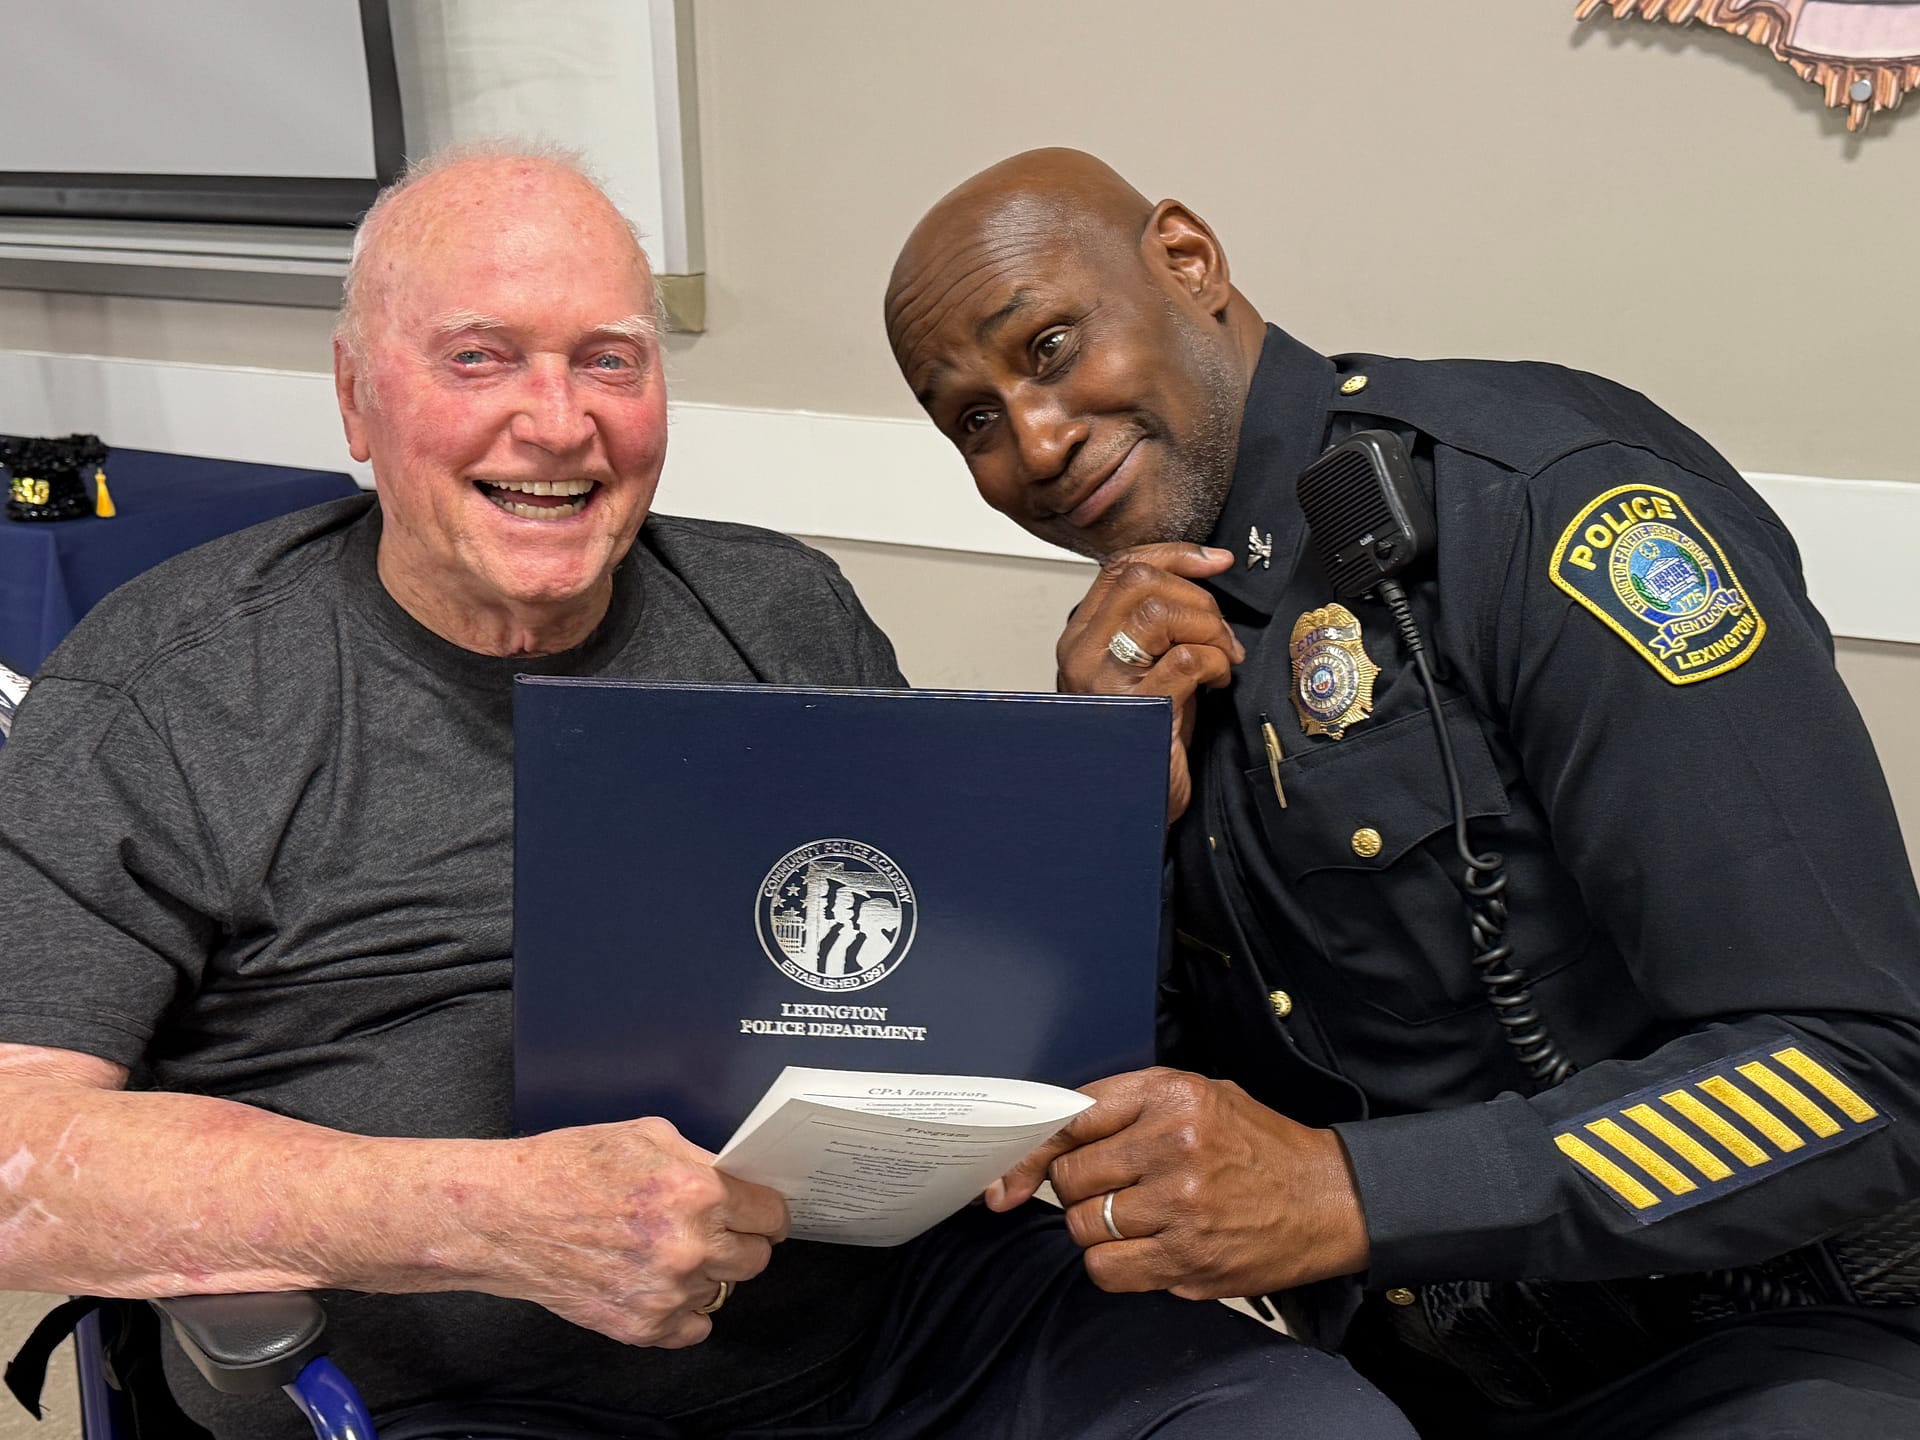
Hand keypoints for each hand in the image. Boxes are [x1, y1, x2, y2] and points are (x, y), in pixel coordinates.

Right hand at [475, 1117, 787, 1347]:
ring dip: (706, 1274)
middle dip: (741, 1241)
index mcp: (697, 1192)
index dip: (767, 1213)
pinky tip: (658, 1283)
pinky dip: (682, 1310)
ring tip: (668, 1251)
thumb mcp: (647, 1135)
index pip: (771, 1215)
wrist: (507, 1215)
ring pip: (723, 1291)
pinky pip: (694, 1327)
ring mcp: (666, 1292)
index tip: (762, 1216)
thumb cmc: (568, 1167)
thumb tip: (735, 1176)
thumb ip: (700, 1160)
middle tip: (715, 1231)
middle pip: (755, 1258)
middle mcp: (689, 1246)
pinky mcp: (640, 1326)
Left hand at [988, 1068, 1367, 1300]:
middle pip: (1070, 1178)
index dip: (1032, 1150)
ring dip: (1095, 1228)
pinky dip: (1112, 1265)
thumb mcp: (1201, 1096)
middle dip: (1077, 1189)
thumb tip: (1051, 1141)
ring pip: (1083, 1226)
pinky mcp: (1189, 1260)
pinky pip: (1107, 1270)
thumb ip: (1129, 1109)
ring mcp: (1181, 1207)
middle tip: (1110, 1190)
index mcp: (1172, 1096)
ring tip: (1134, 1218)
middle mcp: (1173, 1146)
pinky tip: (1141, 1250)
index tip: (1008, 1175)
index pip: (1072, 1119)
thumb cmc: (1259, 1145)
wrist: (1330, 1198)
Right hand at [1055, 545, 1243, 820]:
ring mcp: (1105, 680)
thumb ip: (1155, 628)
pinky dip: (1216, 662)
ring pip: (1161, 610)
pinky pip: (1188, 658)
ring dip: (1209, 627)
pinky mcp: (1139, 708)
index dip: (1176, 556)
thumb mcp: (1144, 670)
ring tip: (1222, 657)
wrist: (1130, 806)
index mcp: (1082, 637)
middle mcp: (1083, 652)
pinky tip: (1217, 683)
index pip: (1121, 568)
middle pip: (1142, 581)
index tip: (1216, 562)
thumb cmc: (1143, 741)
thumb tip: (1201, 582)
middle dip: (1198, 597)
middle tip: (1220, 632)